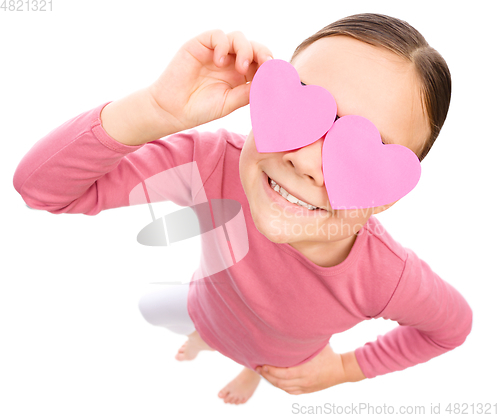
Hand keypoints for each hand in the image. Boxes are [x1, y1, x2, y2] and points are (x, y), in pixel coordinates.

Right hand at [147, 29, 272, 134]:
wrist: (173, 110)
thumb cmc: (200, 109)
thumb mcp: (230, 103)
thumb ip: (248, 92)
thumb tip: (270, 83)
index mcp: (241, 76)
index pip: (261, 63)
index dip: (270, 66)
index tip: (276, 75)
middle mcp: (230, 61)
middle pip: (254, 47)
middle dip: (263, 53)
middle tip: (266, 65)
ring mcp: (215, 52)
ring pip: (239, 38)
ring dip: (245, 49)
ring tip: (240, 67)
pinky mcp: (200, 45)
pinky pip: (217, 35)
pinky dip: (222, 45)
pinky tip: (219, 62)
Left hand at [255, 343, 347, 394]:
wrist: (341, 369)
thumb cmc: (329, 354)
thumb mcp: (317, 345)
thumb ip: (304, 341)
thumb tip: (292, 327)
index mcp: (305, 370)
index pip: (283, 374)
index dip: (271, 370)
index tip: (262, 364)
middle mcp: (304, 380)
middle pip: (280, 382)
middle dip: (267, 375)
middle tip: (258, 368)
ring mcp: (306, 387)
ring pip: (284, 388)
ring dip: (272, 381)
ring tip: (264, 373)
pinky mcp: (308, 390)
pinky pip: (291, 391)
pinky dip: (282, 387)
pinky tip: (276, 381)